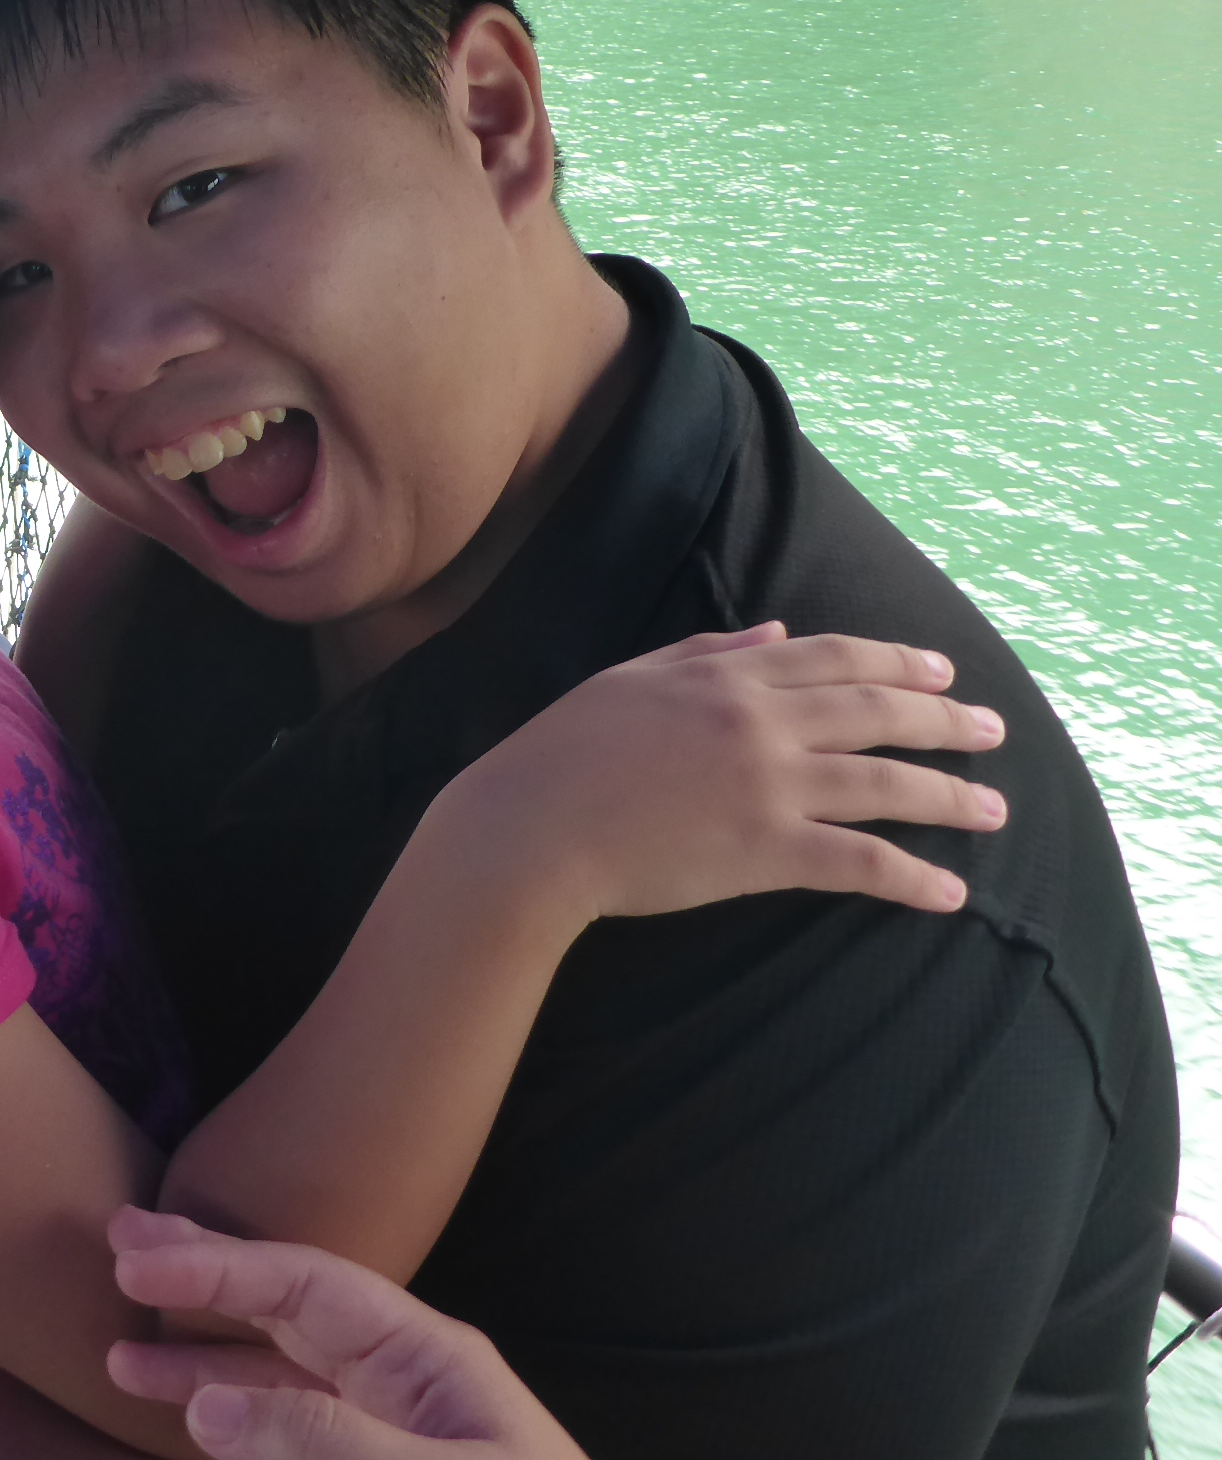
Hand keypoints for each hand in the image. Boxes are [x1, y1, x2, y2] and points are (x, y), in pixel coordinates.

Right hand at [106, 1208, 585, 1459]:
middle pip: (284, 1312)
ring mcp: (389, 1427)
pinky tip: (195, 1420)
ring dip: (202, 1365)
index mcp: (426, 1355)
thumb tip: (206, 1408)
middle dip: (202, 1283)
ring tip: (121, 1359)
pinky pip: (295, 1430)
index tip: (137, 1261)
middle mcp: (401, 1378)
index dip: (217, 1268)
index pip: (303, 1287)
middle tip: (120, 1248)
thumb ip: (325, 1440)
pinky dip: (237, 1420)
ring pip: (278, 1377)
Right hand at [431, 624, 1006, 930]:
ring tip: (994, 812)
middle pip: (878, 711)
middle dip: (945, 719)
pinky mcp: (763, 850)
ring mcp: (766, 785)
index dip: (898, 660)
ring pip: (884, 784)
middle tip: (994, 732)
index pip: (835, 657)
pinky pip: (857, 861)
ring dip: (949, 797)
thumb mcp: (631, 679)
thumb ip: (707, 654)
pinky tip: (948, 892)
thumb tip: (774, 633)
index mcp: (726, 676)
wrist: (531, 825)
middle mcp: (759, 721)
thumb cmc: (564, 751)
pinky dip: (910, 877)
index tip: (942, 670)